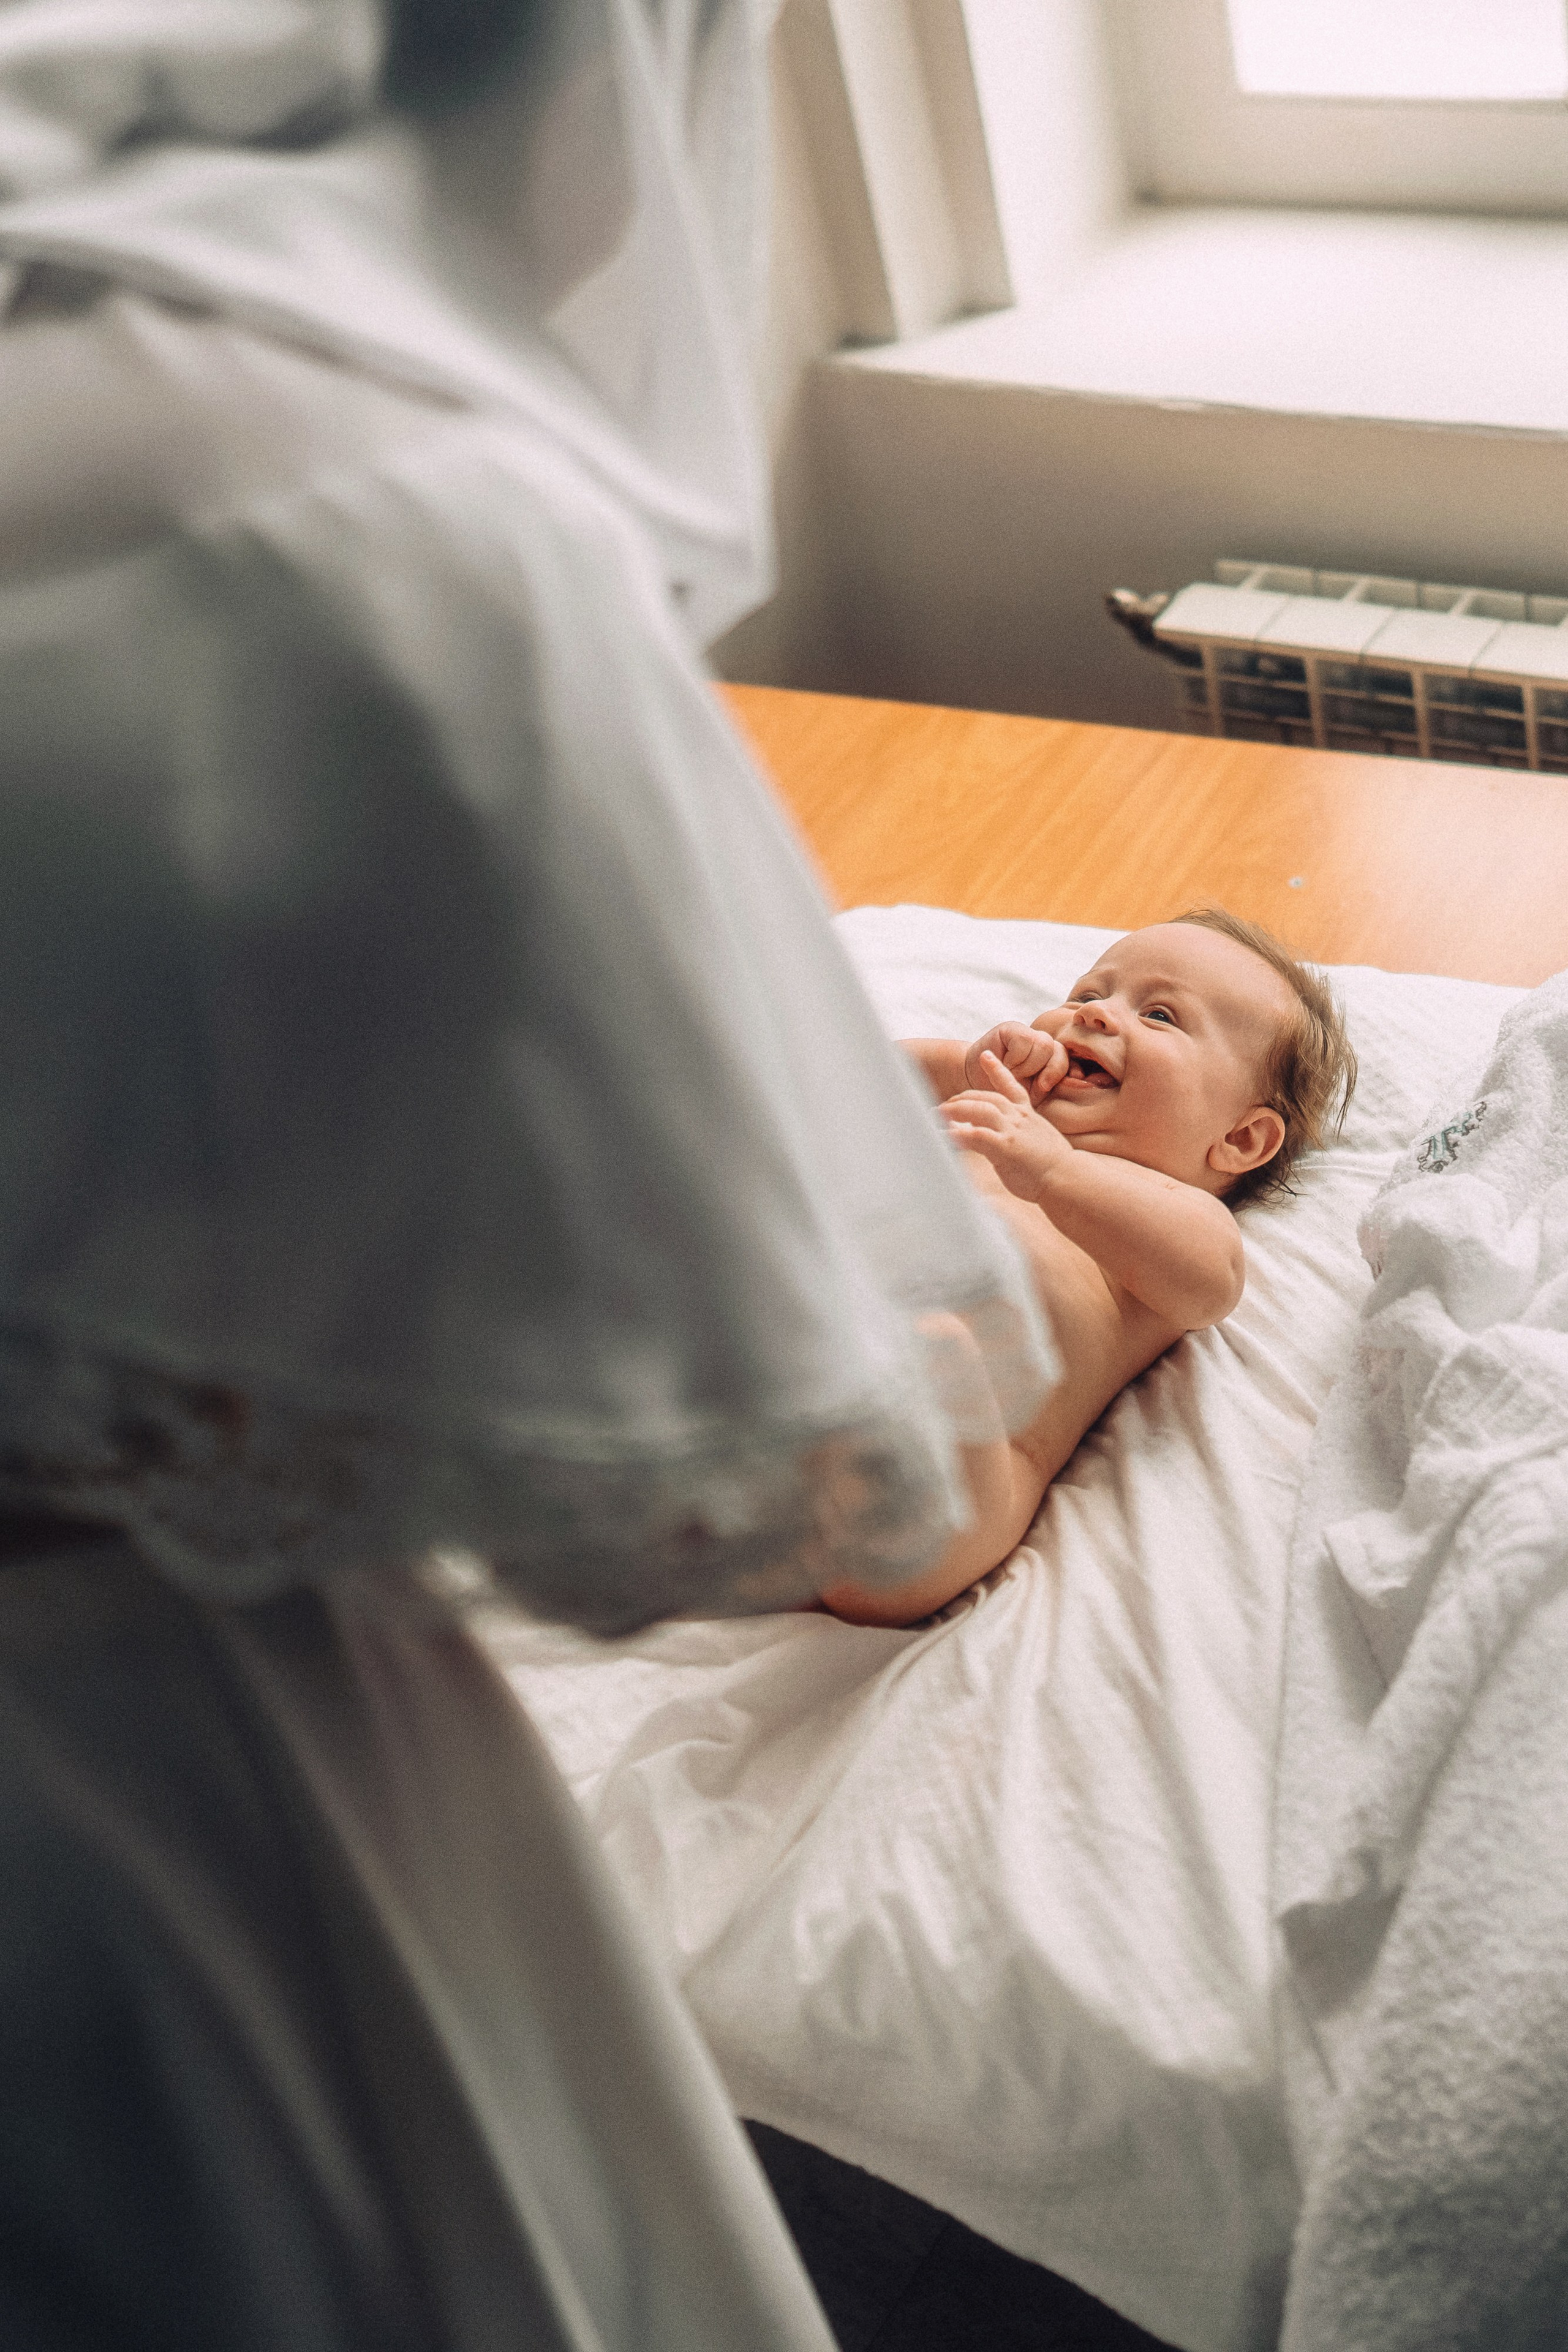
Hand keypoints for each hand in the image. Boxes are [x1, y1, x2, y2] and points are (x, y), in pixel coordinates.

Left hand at [939, 1053, 1069, 1200]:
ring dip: (953, 1111)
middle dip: (960, 1099)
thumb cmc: (1052, 1168)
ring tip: (935, 1116)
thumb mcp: (1035, 1143)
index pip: (1012, 1086)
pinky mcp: (1006, 1147)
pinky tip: (942, 1138)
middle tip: (942, 1106)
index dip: (997, 1070)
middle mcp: (1019, 1117)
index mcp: (1028, 1114)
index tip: (985, 1055)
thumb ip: (1014, 1136)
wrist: (1069, 1180)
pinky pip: (975, 1136)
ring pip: (978, 1110)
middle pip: (985, 1097)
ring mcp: (1013, 1130)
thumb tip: (992, 1138)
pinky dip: (956, 1135)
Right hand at [963, 1019, 1068, 1105]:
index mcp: (1052, 1062)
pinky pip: (1025, 1040)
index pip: (1071, 1062)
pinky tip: (1004, 1063)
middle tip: (1030, 1084)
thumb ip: (1054, 1088)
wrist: (973, 1083)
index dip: (1070, 1073)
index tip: (1060, 1086)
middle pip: (1060, 1051)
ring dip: (1027, 1066)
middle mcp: (1044, 1046)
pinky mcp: (1012, 1028)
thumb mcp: (1032, 1097)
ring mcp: (1028, 1034)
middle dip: (1047, 1072)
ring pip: (1044, 1044)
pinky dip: (1015, 1058)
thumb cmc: (1005, 1093)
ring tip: (1012, 1073)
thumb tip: (1083, 1081)